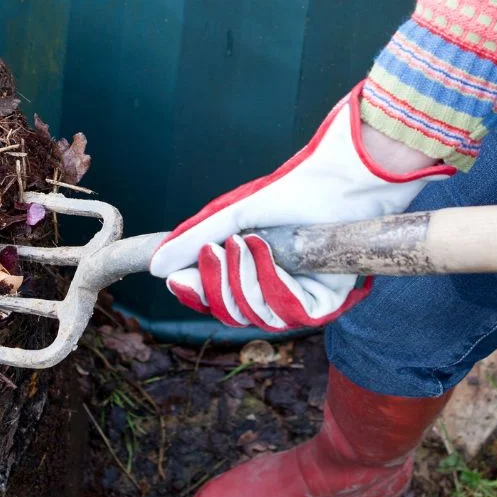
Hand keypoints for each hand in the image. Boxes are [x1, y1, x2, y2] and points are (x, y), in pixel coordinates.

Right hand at [148, 84, 452, 330]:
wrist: (341, 180)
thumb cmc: (293, 190)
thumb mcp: (234, 214)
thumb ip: (194, 239)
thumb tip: (155, 267)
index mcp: (253, 271)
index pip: (216, 299)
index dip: (196, 293)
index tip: (177, 279)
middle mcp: (276, 289)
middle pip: (232, 313)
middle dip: (218, 283)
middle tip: (217, 249)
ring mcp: (301, 298)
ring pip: (257, 316)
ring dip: (245, 279)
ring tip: (246, 242)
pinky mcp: (327, 303)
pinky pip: (289, 313)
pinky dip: (273, 283)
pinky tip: (268, 252)